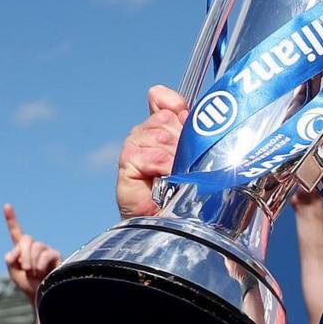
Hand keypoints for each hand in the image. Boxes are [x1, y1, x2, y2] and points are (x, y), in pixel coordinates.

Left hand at [1, 204, 61, 300]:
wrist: (39, 296)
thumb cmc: (27, 284)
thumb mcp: (13, 272)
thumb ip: (10, 259)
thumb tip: (16, 251)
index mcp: (21, 249)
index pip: (15, 232)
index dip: (11, 219)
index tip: (7, 206)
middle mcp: (33, 247)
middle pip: (26, 239)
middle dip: (23, 254)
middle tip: (25, 268)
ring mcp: (44, 250)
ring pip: (36, 247)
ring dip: (32, 261)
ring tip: (33, 273)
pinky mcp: (55, 255)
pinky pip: (46, 254)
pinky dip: (40, 263)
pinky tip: (41, 271)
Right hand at [115, 86, 186, 219]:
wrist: (174, 224)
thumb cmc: (187, 192)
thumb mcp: (195, 155)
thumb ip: (187, 126)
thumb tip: (169, 99)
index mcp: (162, 128)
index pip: (165, 101)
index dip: (177, 107)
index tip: (186, 119)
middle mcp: (145, 134)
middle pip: (166, 119)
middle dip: (182, 141)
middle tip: (184, 164)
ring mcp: (133, 148)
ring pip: (159, 135)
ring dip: (174, 158)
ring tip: (175, 176)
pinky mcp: (127, 164)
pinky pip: (150, 155)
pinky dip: (162, 167)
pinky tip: (165, 181)